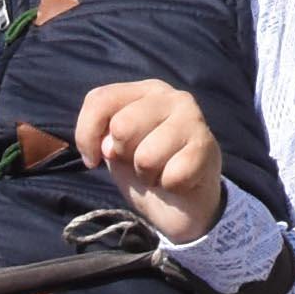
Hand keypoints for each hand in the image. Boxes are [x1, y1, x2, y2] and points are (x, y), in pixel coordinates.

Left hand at [74, 79, 226, 244]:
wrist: (184, 203)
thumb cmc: (146, 168)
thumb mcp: (115, 150)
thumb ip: (103, 138)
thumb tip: (109, 146)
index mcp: (145, 90)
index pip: (100, 99)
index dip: (86, 136)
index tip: (94, 158)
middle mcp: (172, 97)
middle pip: (122, 126)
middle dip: (123, 157)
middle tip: (139, 163)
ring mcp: (193, 119)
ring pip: (146, 156)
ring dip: (147, 175)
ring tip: (159, 172)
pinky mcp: (207, 147)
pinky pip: (171, 176)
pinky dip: (168, 186)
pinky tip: (178, 180)